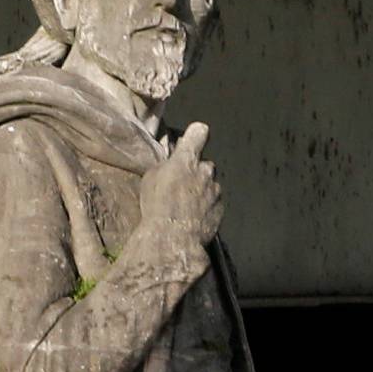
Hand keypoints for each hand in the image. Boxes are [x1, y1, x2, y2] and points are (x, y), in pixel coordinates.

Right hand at [140, 123, 223, 245]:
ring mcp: (216, 190)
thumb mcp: (151, 178)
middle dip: (196, 172)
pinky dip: (206, 207)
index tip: (193, 139)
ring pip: (210, 185)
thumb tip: (172, 162)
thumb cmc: (157, 206)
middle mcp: (206, 170)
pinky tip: (193, 217)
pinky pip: (214, 203)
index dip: (196, 135)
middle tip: (181, 186)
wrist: (172, 238)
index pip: (199, 132)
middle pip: (204, 164)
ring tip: (185, 206)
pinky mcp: (221, 209)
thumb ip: (166, 165)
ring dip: (202, 191)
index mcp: (187, 159)